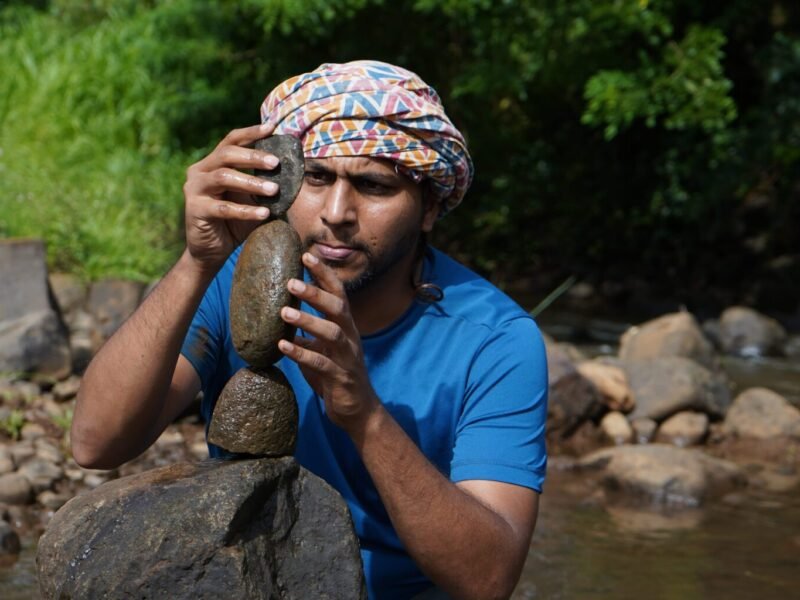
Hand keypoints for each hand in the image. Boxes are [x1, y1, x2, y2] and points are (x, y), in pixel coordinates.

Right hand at [182, 123, 279, 272]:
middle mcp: (199, 171)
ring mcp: (194, 189)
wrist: (212, 251)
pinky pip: (223, 207)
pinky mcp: (195, 209)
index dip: (251, 133)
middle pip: (226, 154)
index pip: (231, 141)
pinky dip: (245, 210)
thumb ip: (263, 185)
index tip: (272, 128)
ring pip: (224, 177)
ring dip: (251, 183)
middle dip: (253, 156)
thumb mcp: (250, 200)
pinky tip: (263, 215)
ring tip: (273, 190)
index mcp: (212, 163)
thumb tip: (293, 174)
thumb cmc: (233, 223)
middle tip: (276, 162)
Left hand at [279, 252, 380, 433]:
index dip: (324, 274)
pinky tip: (283, 346)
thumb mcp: (323, 349)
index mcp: (346, 327)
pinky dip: (301, 353)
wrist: (358, 412)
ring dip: (308, 321)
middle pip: (337, 307)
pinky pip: (321, 363)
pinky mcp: (340, 378)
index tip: (306, 255)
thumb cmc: (337, 377)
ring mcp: (347, 357)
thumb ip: (308, 333)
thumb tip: (283, 313)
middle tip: (290, 281)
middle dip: (316, 292)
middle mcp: (350, 337)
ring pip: (332, 333)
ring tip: (284, 312)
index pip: (338, 294)